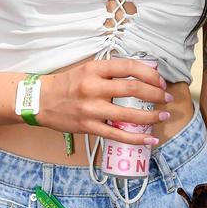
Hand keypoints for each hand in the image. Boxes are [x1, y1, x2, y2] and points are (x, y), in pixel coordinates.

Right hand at [38, 57, 172, 143]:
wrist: (40, 100)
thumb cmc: (67, 84)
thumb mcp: (88, 69)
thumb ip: (112, 71)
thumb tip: (144, 72)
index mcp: (95, 69)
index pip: (130, 67)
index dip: (150, 74)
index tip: (160, 80)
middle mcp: (94, 87)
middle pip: (134, 88)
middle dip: (156, 94)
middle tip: (167, 98)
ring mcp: (91, 108)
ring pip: (129, 113)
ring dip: (151, 116)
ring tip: (163, 116)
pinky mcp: (88, 126)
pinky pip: (117, 134)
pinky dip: (136, 138)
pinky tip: (150, 140)